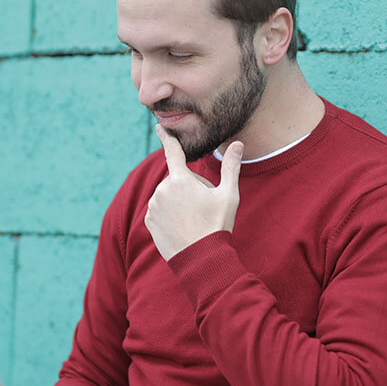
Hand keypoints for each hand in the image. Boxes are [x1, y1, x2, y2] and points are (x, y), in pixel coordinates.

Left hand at [145, 124, 243, 260]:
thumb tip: (237, 143)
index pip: (172, 152)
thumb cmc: (216, 225)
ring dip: (178, 201)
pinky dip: (168, 214)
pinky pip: (159, 210)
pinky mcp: (149, 220)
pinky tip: (181, 226)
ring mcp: (154, 206)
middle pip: (177, 181)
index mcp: (181, 180)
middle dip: (188, 188)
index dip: (166, 138)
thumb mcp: (229, 195)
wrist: (200, 258)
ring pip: (167, 195)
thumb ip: (231, 167)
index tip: (159, 127)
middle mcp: (162, 190)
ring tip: (193, 219)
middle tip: (203, 207)